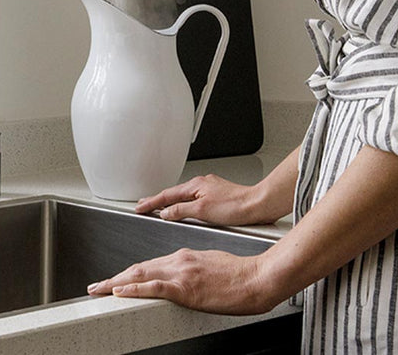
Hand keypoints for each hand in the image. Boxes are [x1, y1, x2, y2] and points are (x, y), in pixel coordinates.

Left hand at [86, 249, 280, 314]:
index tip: (117, 279)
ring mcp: (181, 273)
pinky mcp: (186, 288)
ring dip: (116, 283)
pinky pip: (153, 287)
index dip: (130, 273)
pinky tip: (121, 291)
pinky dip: (133, 288)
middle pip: (139, 267)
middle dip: (116, 277)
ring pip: (140, 274)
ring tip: (99, 290)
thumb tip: (187, 277)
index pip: (150, 264)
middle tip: (98, 286)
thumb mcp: (213, 264)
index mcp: (185, 256)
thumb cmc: (242, 273)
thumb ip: (195, 268)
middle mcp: (179, 261)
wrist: (258, 278)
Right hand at [135, 174, 273, 225]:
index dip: (151, 202)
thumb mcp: (203, 211)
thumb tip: (166, 212)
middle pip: (173, 193)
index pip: (166, 195)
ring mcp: (210, 189)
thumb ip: (181, 211)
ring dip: (170, 202)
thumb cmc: (236, 206)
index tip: (139, 207)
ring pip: (184, 196)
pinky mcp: (217, 196)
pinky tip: (184, 209)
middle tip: (143, 204)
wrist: (258, 205)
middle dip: (156, 199)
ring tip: (159, 208)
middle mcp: (201, 184)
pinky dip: (184, 204)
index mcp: (195, 185)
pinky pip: (194, 199)